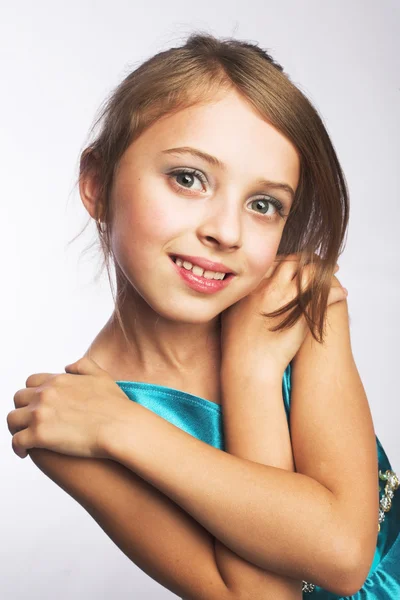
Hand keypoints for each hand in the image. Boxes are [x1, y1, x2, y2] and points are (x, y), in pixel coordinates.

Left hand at [7, 356, 131, 459]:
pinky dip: (17, 447)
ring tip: (26, 438)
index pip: (31, 382)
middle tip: (31, 422)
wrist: (120, 427)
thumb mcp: (102, 377)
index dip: (33, 394)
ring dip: (17, 428)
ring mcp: (40, 414)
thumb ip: (84, 366)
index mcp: (58, 380)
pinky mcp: (39, 436)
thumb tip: (67, 367)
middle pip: (19, 398)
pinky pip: (17, 441)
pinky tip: (25, 452)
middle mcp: (45, 394)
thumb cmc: (116, 406)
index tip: (38, 404)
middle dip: (23, 409)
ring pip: (12, 419)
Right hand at [220, 253, 346, 376]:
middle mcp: (271, 287)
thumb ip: (238, 296)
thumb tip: (241, 288)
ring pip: (312, 274)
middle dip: (308, 259)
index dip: (288, 258)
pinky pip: (325, 296)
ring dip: (326, 270)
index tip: (295, 260)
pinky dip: (335, 292)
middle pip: (295, 262)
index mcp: (254, 285)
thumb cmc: (237, 344)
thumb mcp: (231, 312)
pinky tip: (341, 294)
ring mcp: (288, 300)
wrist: (248, 365)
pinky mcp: (303, 314)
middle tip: (317, 260)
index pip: (275, 260)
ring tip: (333, 269)